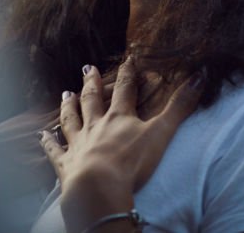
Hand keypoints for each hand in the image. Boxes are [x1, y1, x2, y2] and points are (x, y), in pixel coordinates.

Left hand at [40, 60, 201, 231]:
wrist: (99, 187)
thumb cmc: (131, 161)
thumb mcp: (162, 132)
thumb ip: (181, 105)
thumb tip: (201, 75)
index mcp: (120, 118)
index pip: (126, 90)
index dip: (129, 73)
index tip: (128, 57)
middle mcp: (96, 126)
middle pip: (94, 101)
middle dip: (93, 84)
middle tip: (88, 68)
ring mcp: (78, 144)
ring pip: (72, 121)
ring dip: (69, 107)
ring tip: (66, 94)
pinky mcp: (66, 165)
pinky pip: (55, 151)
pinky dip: (48, 143)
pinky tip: (42, 135)